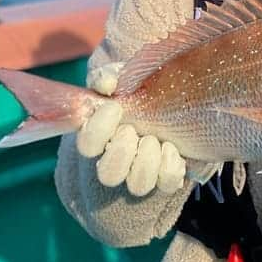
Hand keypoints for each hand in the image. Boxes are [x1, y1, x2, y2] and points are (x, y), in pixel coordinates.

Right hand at [76, 61, 187, 196]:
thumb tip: (107, 84)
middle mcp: (119, 160)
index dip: (97, 131)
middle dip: (121, 151)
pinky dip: (170, 167)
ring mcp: (143, 171)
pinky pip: (168, 184)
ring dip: (146, 162)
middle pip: (109, 175)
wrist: (174, 97)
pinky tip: (172, 149)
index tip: (114, 107)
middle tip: (132, 130)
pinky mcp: (167, 176)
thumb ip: (108, 76)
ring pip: (138, 186)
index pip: (87, 146)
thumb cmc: (138, 86)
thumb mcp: (121, 75)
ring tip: (154, 140)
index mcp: (101, 137)